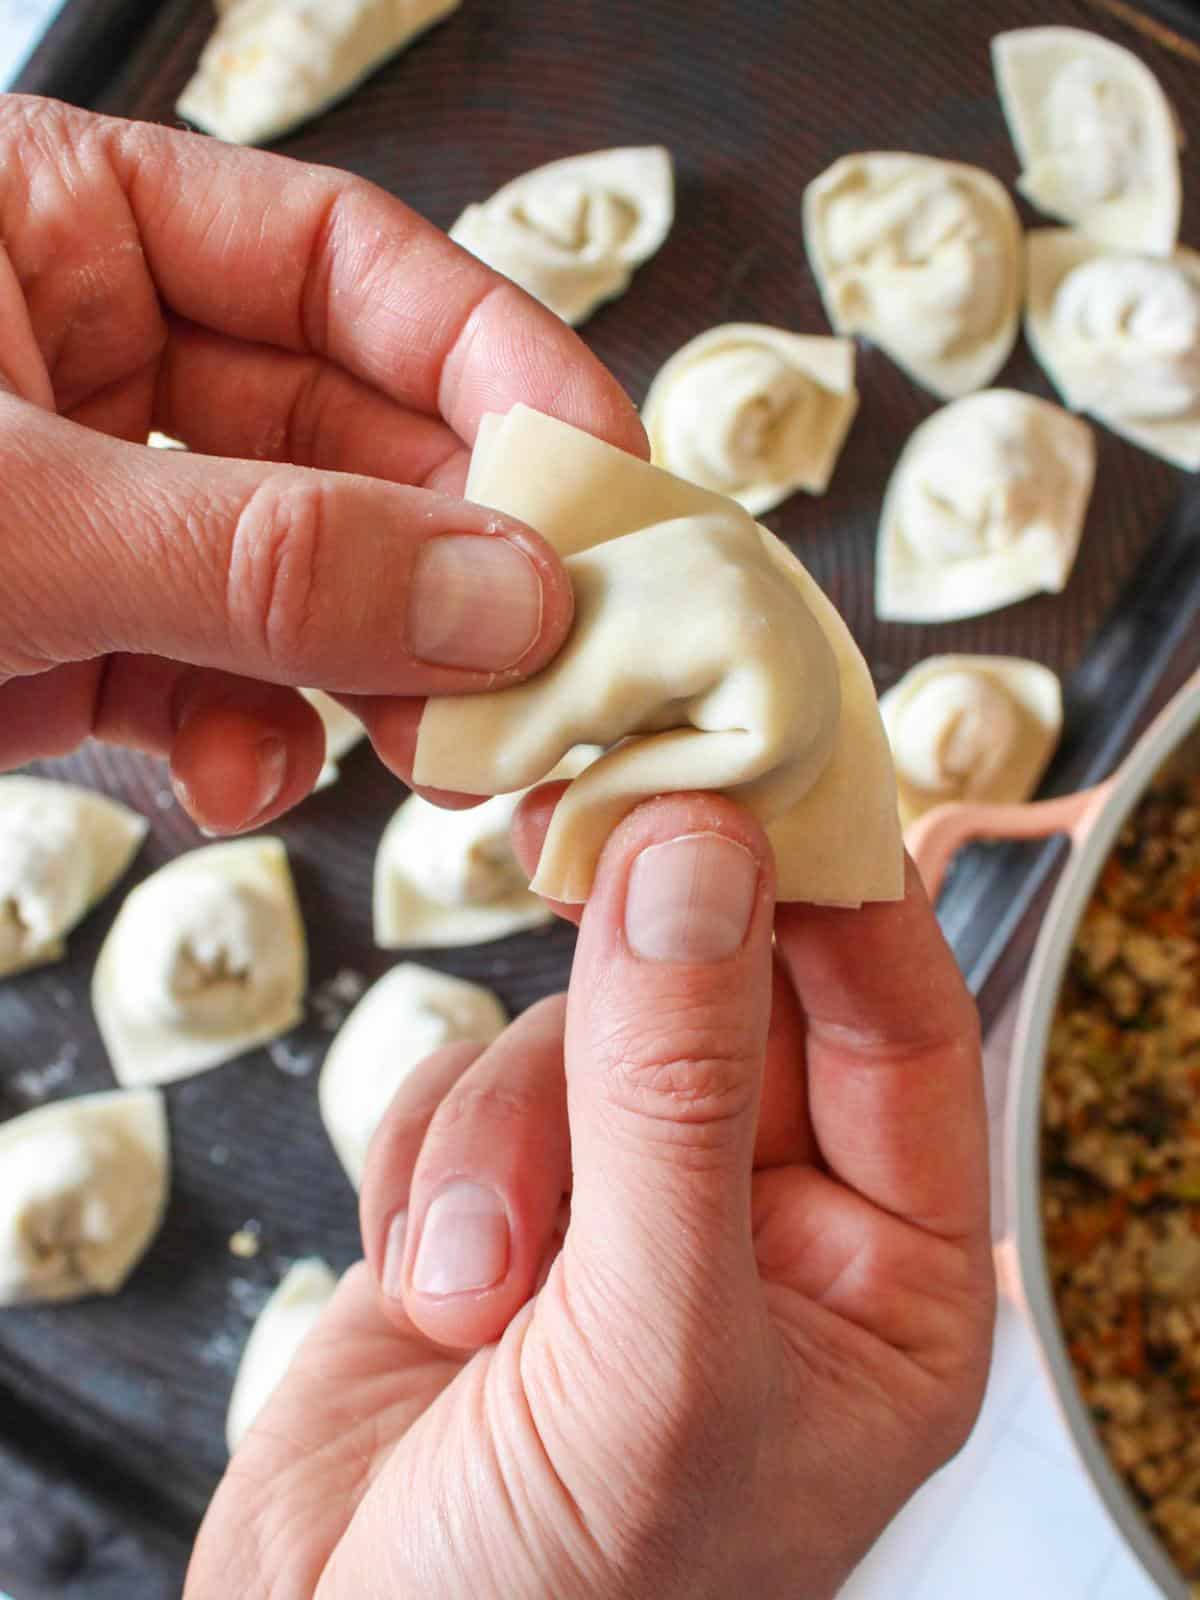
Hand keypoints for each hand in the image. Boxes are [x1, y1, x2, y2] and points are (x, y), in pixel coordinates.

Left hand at [0, 95, 643, 829]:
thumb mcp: (19, 519)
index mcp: (62, 228)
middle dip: (451, 564)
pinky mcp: (73, 642)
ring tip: (437, 750)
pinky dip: (247, 746)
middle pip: (351, 441)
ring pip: (302, 583)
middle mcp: (92, 359)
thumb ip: (263, 558)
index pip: (341, 260)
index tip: (603, 476)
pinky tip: (239, 778)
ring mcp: (93, 510)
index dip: (494, 363)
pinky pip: (208, 686)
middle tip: (550, 659)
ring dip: (379, 677)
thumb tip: (504, 596)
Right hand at [186, 795, 993, 1599]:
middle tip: (573, 850)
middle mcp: (762, 1229)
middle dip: (641, 969)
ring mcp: (621, 1210)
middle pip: (728, 994)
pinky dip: (429, 1158)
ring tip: (470, 1282)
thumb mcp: (650, 1356)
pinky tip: (416, 1281)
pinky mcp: (494, 1205)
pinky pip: (471, 1084)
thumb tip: (699, 857)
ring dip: (506, 1129)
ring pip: (581, 1034)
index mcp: (883, 1284)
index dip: (839, 890)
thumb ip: (677, 1094)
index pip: (900, 1024)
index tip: (753, 775)